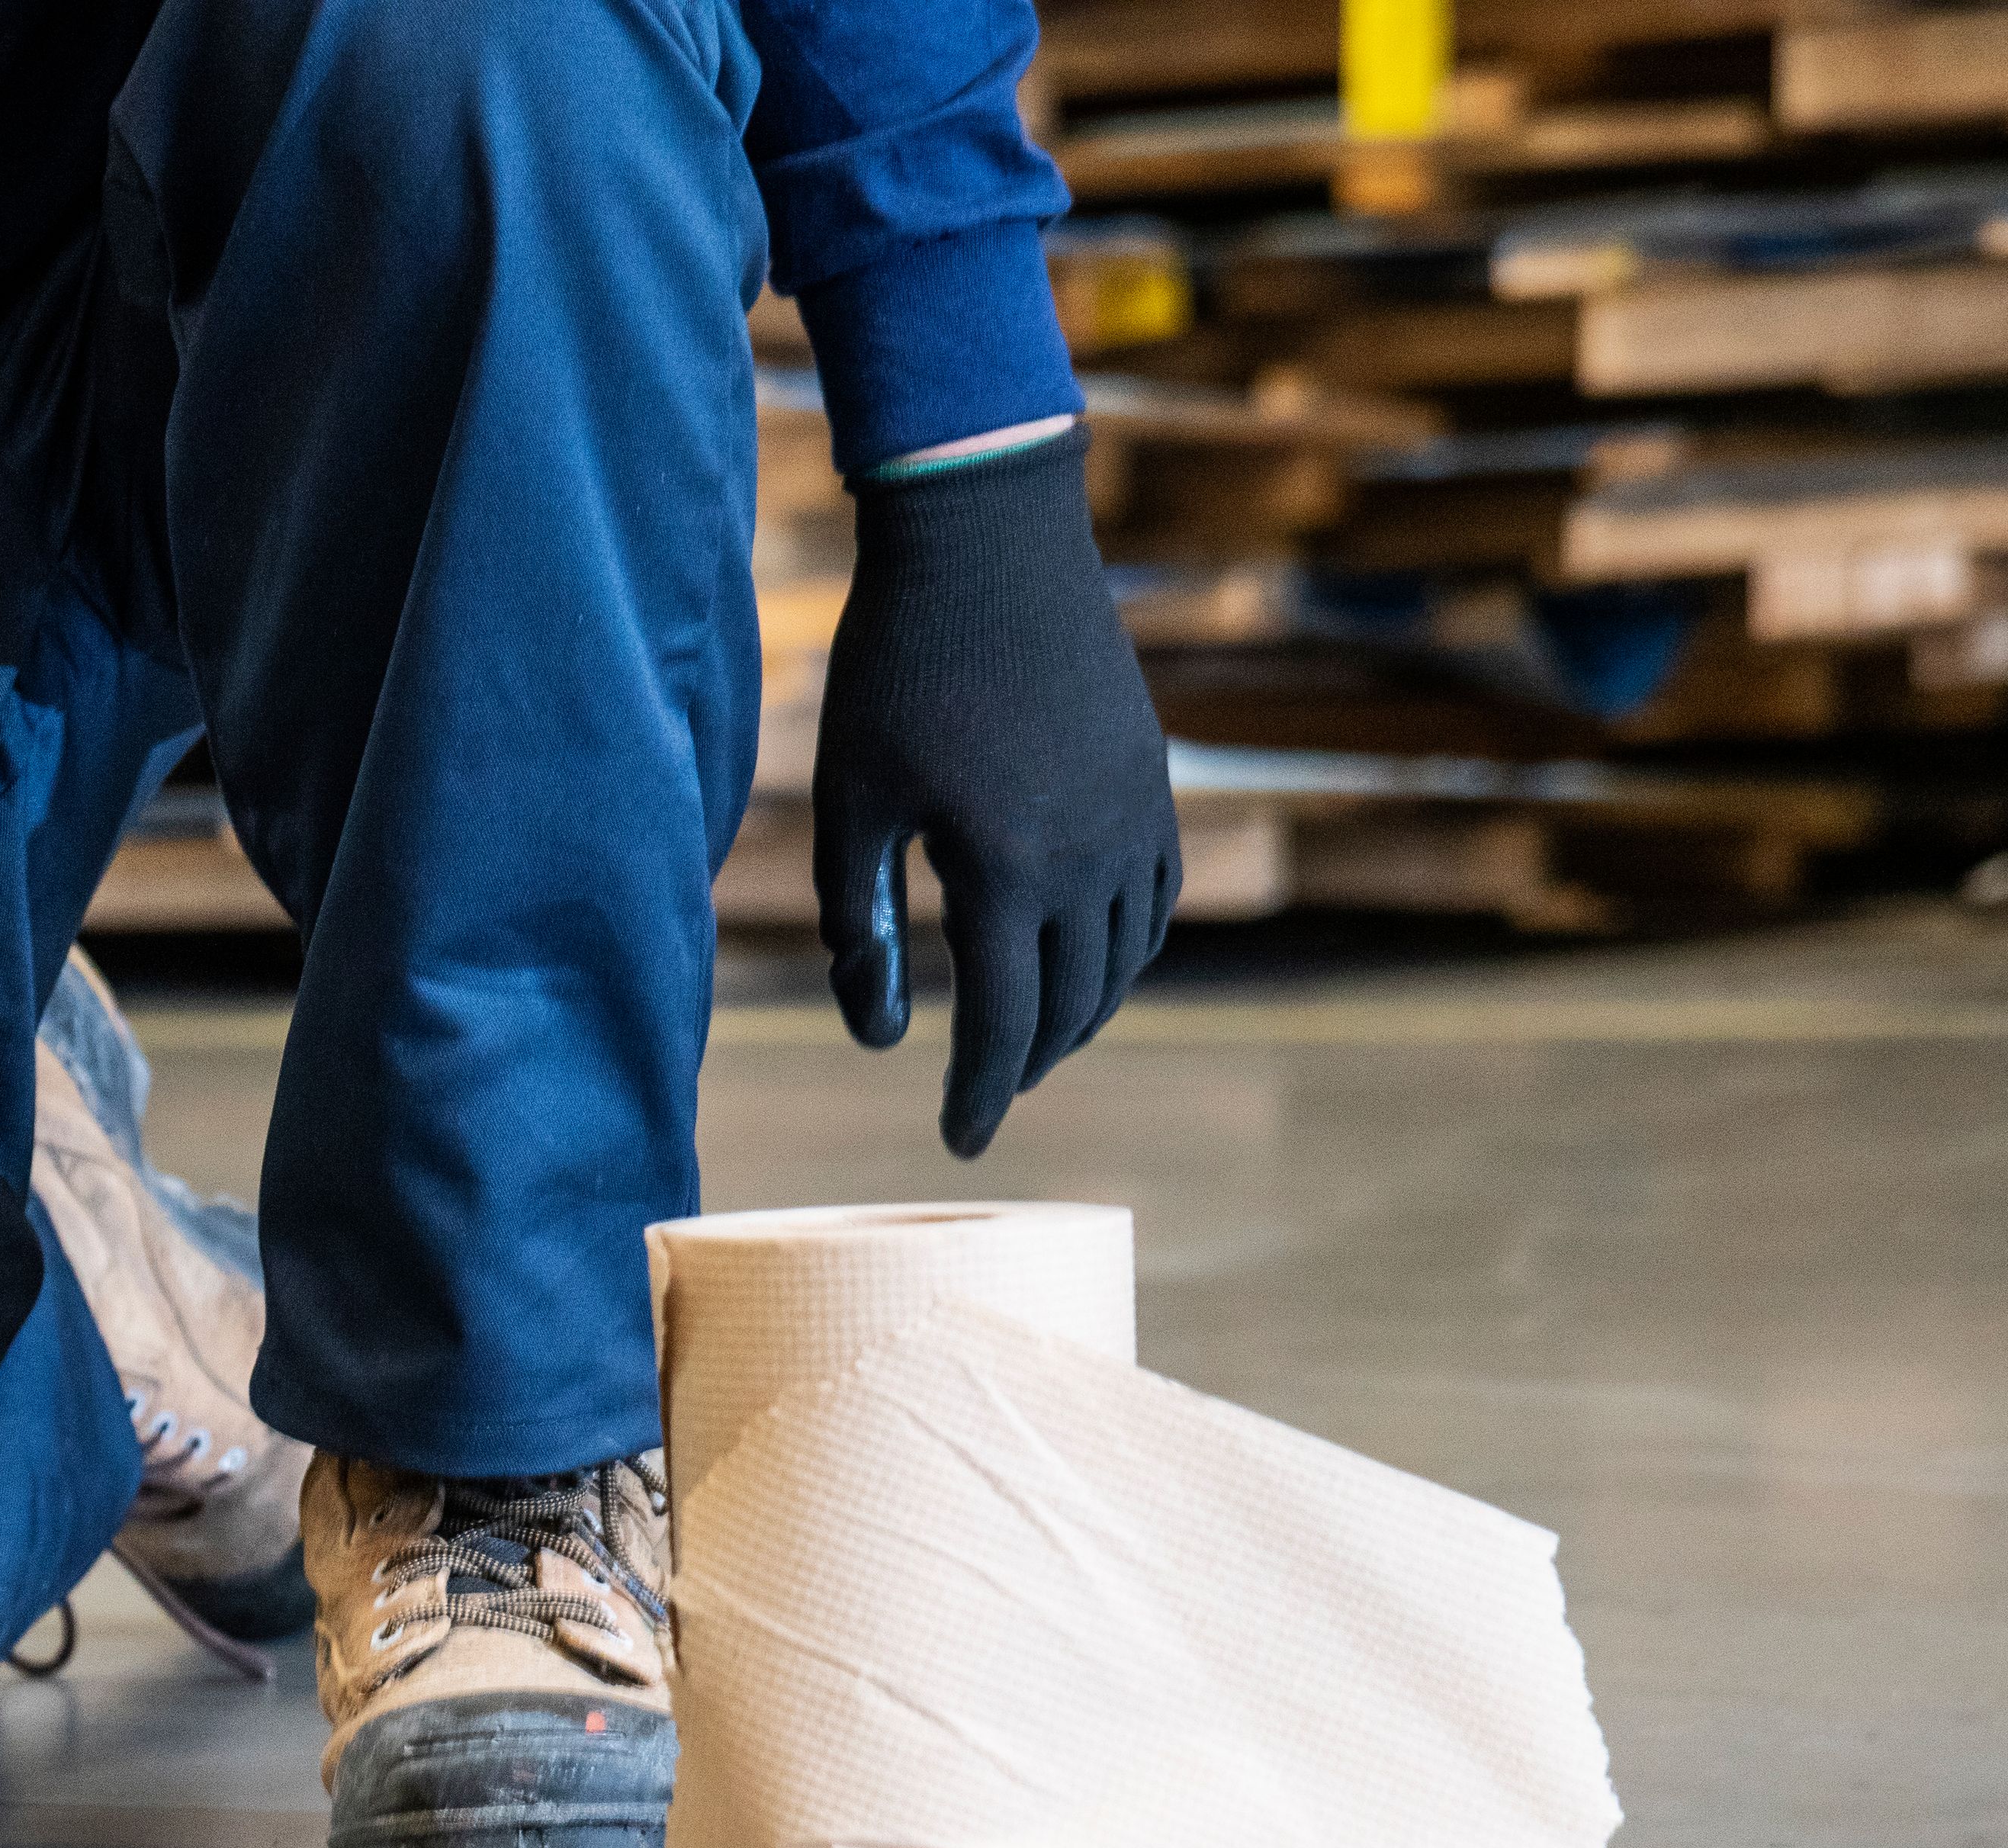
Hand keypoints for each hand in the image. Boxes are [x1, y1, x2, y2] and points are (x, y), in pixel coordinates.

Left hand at [810, 427, 1183, 1157]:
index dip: (977, 1094)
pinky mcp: (1152, 779)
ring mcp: (1133, 817)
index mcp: (1005, 872)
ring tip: (1032, 1042)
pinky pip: (1157, 898)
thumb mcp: (849, 803)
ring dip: (1080, 1016)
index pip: (999, 1025)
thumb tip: (881, 1034)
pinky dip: (1126, 951)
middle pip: (1069, 1007)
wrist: (988, 542)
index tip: (956, 1144)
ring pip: (1124, 961)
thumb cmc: (895, 671)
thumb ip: (856, 925)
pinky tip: (1089, 962)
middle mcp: (1088, 858)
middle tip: (985, 1097)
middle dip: (1024, 1064)